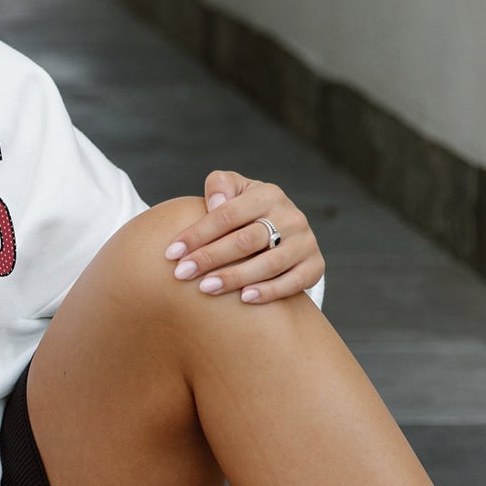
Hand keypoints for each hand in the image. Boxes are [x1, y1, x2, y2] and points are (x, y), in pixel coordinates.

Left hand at [164, 170, 323, 302]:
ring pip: (268, 263)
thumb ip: (220, 186)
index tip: (171, 253)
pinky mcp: (314, 266)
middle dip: (210, 257)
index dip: (198, 234)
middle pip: (246, 240)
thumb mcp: (234, 191)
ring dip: (235, 277)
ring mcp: (305, 242)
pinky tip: (244, 299)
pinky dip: (269, 291)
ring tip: (206, 288)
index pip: (227, 214)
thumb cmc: (245, 213)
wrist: (282, 233)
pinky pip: (294, 282)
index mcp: (268, 194)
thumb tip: (217, 203)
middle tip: (182, 274)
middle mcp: (291, 216)